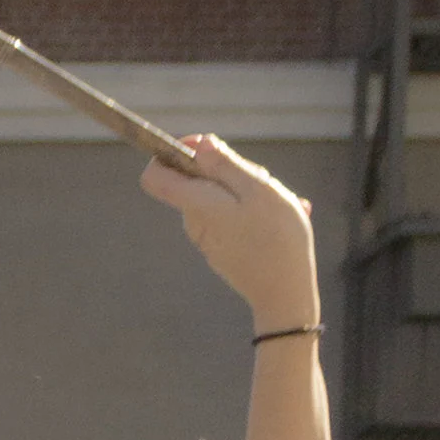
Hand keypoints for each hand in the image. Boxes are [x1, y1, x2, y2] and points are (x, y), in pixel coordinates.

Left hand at [139, 132, 319, 334]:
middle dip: (228, 171)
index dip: (173, 152)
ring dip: (248, 191)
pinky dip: (253, 212)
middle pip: (196, 180)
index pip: (154, 174)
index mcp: (196, 204)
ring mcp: (207, 238)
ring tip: (282, 202)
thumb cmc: (277, 238)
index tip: (204, 147)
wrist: (285, 295)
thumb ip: (225, 165)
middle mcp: (194, 222)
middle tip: (264, 180)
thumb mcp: (257, 189)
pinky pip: (231, 218)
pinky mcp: (222, 250)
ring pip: (219, 197)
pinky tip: (284, 217)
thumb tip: (198, 144)